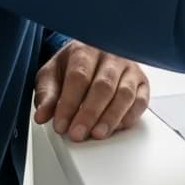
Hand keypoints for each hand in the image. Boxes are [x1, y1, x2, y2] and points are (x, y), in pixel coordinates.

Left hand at [34, 41, 149, 141]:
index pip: (79, 77)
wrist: (94, 52)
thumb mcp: (52, 74)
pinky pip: (141, 100)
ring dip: (111, 116)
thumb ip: (47, 95)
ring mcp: (130, 68)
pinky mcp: (142, 81)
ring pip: (125, 93)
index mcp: (86, 50)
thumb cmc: (72, 65)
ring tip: (98, 133)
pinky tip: (117, 127)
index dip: (70, 103)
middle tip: (78, 134)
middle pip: (103, 86)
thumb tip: (43, 115)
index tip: (61, 125)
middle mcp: (112, 56)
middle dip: (90, 113)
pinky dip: (130, 115)